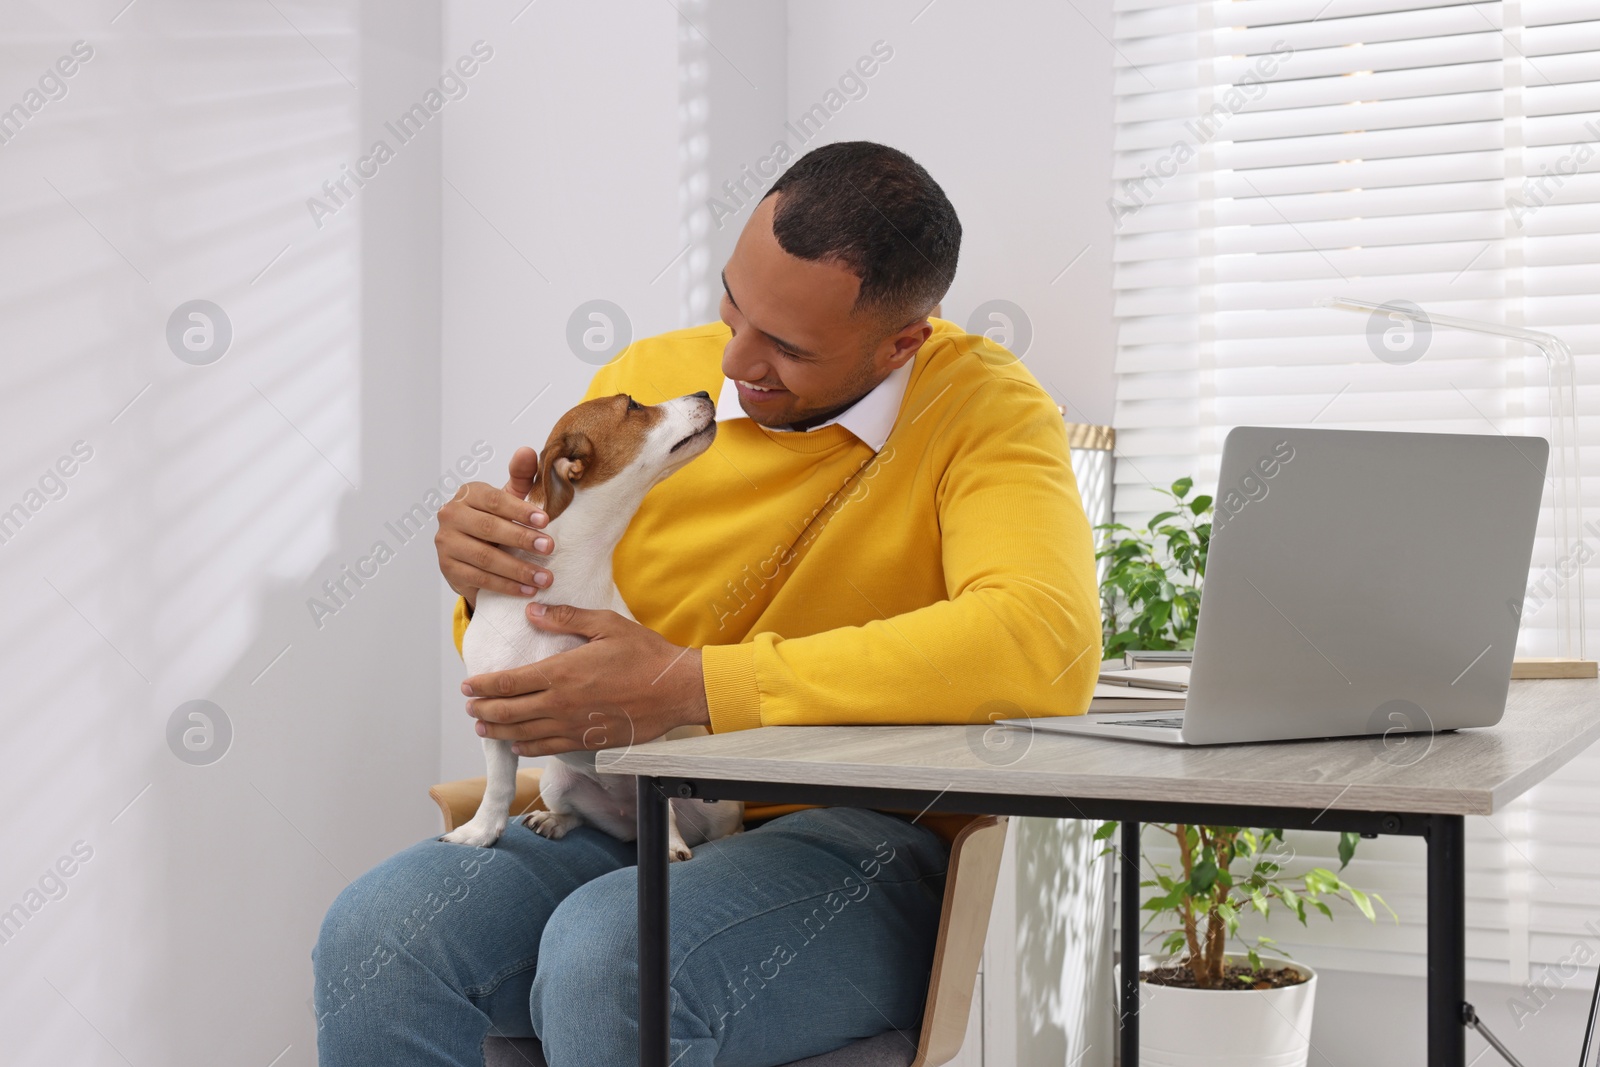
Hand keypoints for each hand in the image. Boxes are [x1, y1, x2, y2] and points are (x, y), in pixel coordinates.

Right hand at [434, 447, 555, 609]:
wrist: (471, 553)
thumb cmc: (495, 519)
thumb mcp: (509, 498)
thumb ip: (521, 476)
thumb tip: (527, 450)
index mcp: (468, 494)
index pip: (494, 500)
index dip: (520, 510)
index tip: (545, 520)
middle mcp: (451, 516)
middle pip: (489, 528)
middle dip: (522, 539)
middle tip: (549, 548)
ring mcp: (446, 543)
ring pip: (485, 557)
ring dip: (517, 569)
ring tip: (544, 577)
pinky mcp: (448, 568)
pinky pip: (479, 578)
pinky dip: (505, 586)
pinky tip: (527, 589)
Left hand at [461, 603, 709, 755]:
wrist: (676, 689)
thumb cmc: (645, 654)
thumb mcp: (607, 624)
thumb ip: (566, 618)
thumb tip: (533, 612)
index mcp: (562, 673)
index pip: (508, 683)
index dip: (483, 686)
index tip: (469, 685)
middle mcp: (561, 703)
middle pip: (508, 712)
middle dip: (483, 710)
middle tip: (470, 707)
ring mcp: (573, 726)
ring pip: (523, 734)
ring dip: (498, 731)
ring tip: (483, 727)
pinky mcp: (588, 741)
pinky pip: (548, 748)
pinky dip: (527, 747)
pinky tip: (518, 745)